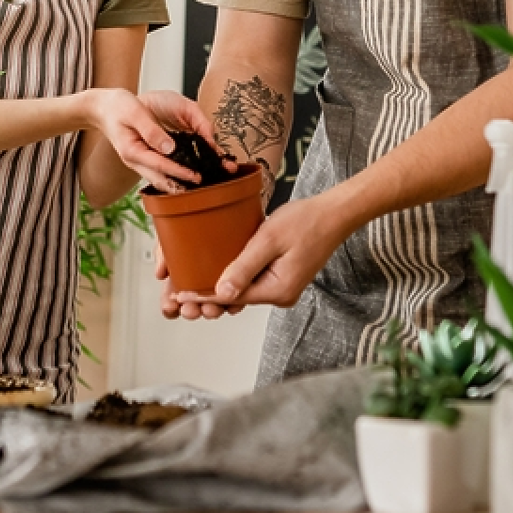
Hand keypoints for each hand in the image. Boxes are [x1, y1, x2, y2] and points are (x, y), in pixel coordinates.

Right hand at [84, 88, 205, 192]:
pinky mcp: (142, 157)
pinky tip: (184, 172)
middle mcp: (134, 161)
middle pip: (160, 180)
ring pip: (159, 178)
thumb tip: (170, 147)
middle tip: (201, 185)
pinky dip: (171, 173)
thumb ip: (151, 130)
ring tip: (195, 183)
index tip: (195, 176)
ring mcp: (138, 161)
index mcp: (132, 151)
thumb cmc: (117, 106)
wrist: (102, 108)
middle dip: (180, 185)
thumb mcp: (134, 112)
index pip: (160, 166)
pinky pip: (158, 170)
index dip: (179, 172)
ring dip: (176, 182)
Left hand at [162, 195, 348, 319]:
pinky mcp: (283, 277)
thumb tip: (221, 293)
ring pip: (244, 289)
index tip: (178, 294)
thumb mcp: (269, 239)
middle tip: (180, 291)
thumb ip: (244, 266)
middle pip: (236, 298)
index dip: (203, 296)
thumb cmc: (306, 221)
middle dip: (209, 295)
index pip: (232, 297)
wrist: (334, 214)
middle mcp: (280, 294)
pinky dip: (237, 276)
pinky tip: (219, 267)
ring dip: (221, 285)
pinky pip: (254, 280)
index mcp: (278, 290)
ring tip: (193, 281)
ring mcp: (282, 287)